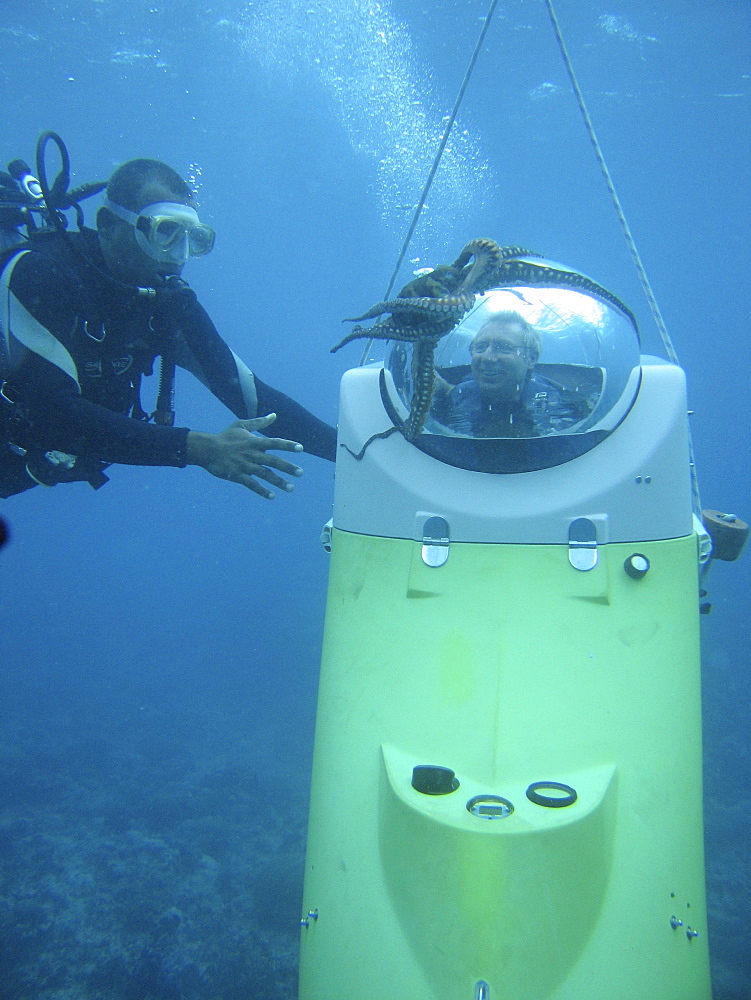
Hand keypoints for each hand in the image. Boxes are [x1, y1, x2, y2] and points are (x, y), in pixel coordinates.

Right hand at [186, 413, 303, 498]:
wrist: (206, 449)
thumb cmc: (225, 436)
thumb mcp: (241, 425)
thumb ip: (259, 422)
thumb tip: (274, 415)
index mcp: (254, 442)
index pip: (274, 443)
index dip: (287, 445)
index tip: (300, 448)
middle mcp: (252, 454)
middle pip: (273, 461)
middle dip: (288, 467)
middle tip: (300, 473)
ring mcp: (245, 466)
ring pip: (265, 474)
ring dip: (278, 482)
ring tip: (291, 488)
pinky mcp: (237, 475)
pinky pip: (251, 484)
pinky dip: (262, 491)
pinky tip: (272, 496)